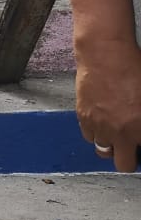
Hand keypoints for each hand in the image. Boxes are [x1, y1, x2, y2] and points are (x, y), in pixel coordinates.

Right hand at [75, 38, 140, 170]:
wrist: (104, 54)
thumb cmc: (131, 68)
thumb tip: (138, 127)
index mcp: (139, 127)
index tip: (140, 145)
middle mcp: (119, 131)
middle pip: (124, 164)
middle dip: (128, 158)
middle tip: (131, 146)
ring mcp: (99, 126)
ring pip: (103, 151)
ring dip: (110, 145)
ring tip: (114, 132)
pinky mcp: (83, 117)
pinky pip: (88, 136)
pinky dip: (95, 132)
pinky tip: (101, 120)